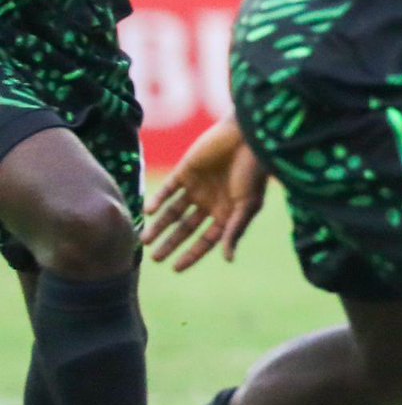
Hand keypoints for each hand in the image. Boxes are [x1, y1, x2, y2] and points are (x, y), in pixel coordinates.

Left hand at [144, 117, 269, 271]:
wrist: (247, 137)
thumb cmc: (254, 172)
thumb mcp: (247, 205)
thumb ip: (234, 230)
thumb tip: (228, 259)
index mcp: (227, 212)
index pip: (206, 239)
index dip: (191, 253)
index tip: (175, 268)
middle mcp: (210, 202)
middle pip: (186, 228)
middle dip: (170, 243)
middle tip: (154, 258)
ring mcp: (197, 187)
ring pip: (173, 211)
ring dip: (159, 226)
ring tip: (145, 240)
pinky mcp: (185, 171)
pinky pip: (168, 189)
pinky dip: (158, 200)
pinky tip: (150, 212)